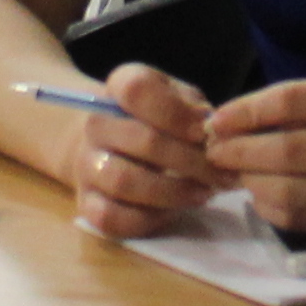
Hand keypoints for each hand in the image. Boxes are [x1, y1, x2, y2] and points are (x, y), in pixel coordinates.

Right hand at [59, 61, 230, 238]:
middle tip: (220, 174)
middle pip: (142, 141)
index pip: (137, 90)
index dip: (176, 113)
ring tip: (203, 193)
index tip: (204, 132)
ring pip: (125, 181)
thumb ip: (193, 109)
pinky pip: (113, 218)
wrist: (112, 144)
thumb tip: (207, 130)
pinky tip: (174, 211)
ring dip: (173, 192)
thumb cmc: (159, 118)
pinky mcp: (86, 204)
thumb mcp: (179, 98)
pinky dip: (150, 218)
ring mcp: (86, 165)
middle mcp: (94, 124)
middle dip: (190, 161)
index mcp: (119, 87)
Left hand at [207, 75, 305, 232]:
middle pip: (287, 148)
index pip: (290, 100)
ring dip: (254, 183)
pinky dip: (275, 210)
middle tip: (214, 152)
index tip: (217, 119)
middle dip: (240, 151)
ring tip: (235, 176)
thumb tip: (240, 120)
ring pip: (294, 188)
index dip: (245, 111)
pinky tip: (261, 199)